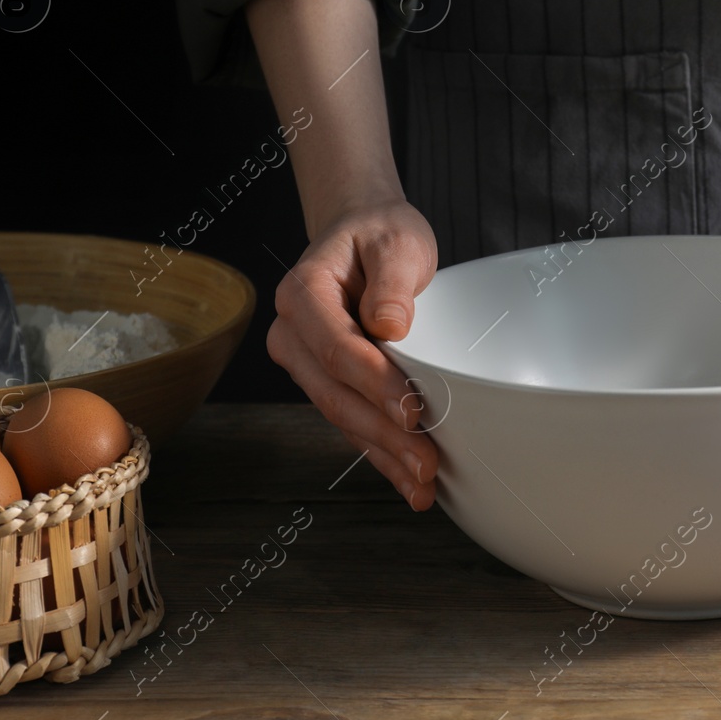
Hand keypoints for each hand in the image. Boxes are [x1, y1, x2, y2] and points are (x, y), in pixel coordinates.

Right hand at [266, 198, 440, 509]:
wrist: (363, 235)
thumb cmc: (379, 235)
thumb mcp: (396, 240)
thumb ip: (393, 280)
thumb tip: (389, 325)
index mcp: (303, 292)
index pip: (337, 347)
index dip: (374, 383)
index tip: (412, 409)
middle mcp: (294, 332)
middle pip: (335, 393)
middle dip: (382, 433)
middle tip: (426, 462)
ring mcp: (306, 362)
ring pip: (342, 416)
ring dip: (383, 453)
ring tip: (423, 483)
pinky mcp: (327, 382)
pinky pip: (352, 421)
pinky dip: (380, 452)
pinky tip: (407, 480)